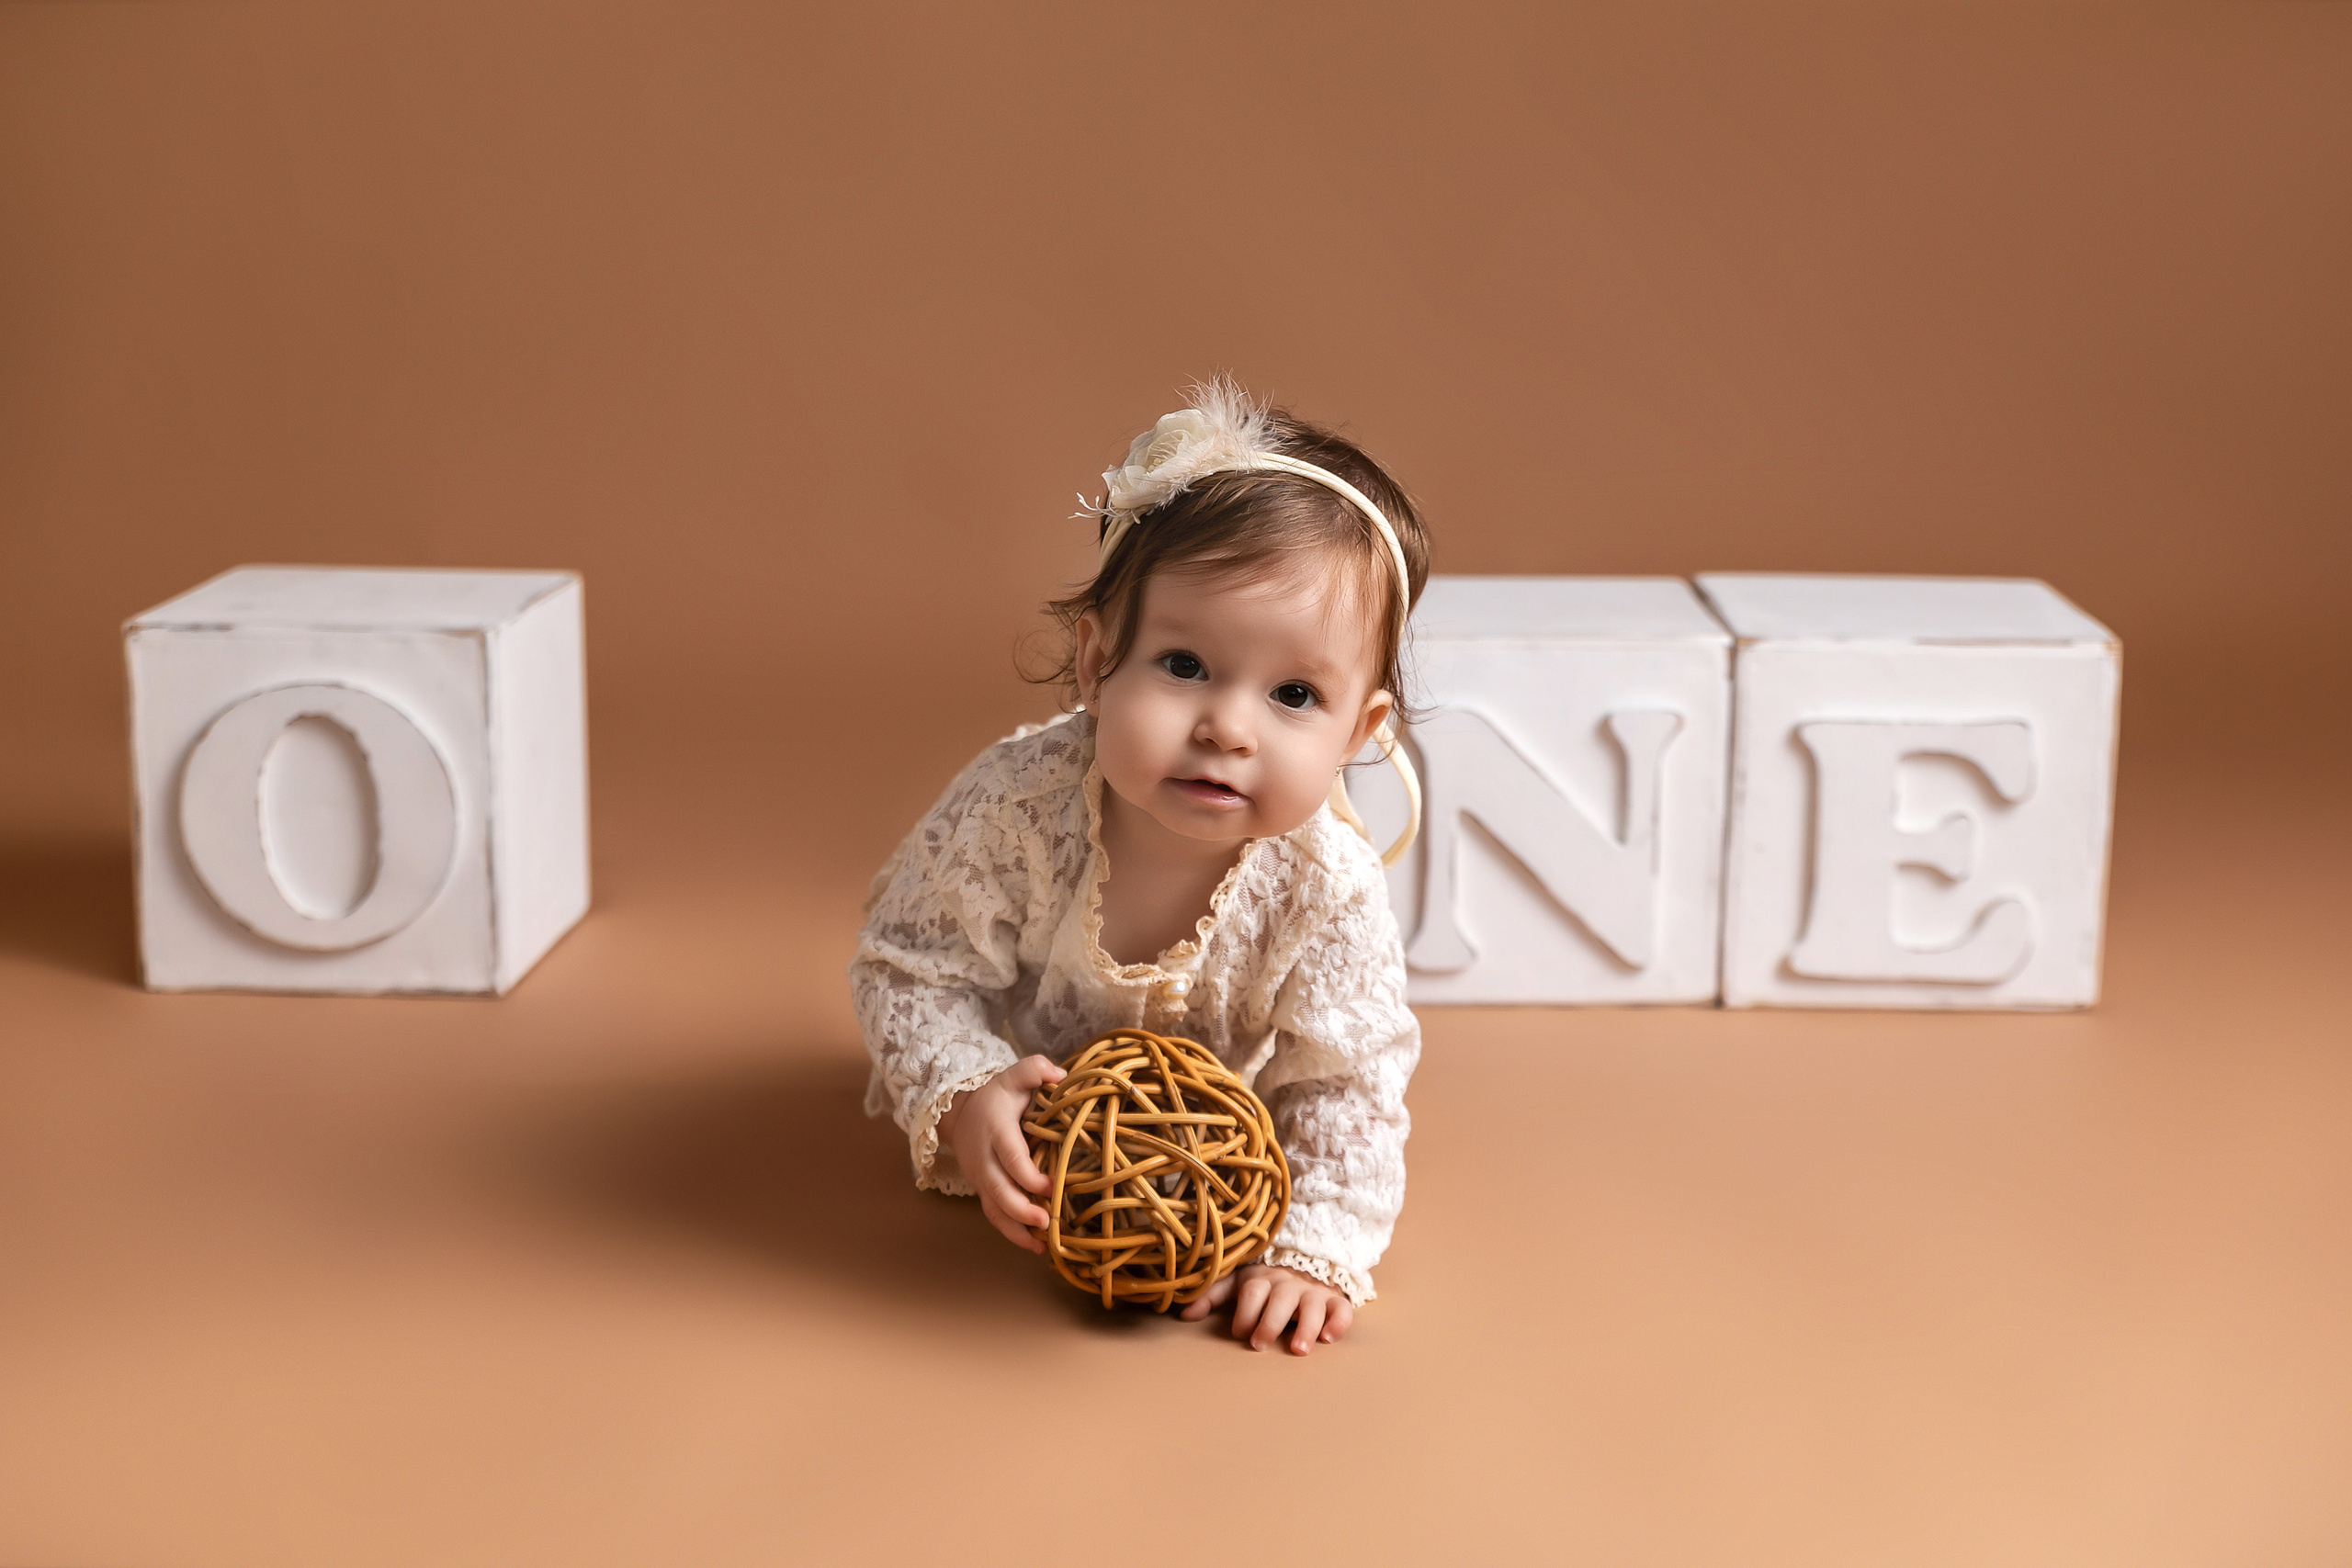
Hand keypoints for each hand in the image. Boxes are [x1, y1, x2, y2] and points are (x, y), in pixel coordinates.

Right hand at [934, 1055, 1064, 1252]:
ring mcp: (981, 1178)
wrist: (960, 1113)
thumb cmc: (997, 1097)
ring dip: (1016, 1228)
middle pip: (998, 1189)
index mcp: (996, 1131)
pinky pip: (994, 1216)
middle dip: (1021, 1209)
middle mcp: (984, 1158)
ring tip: (1042, 1243)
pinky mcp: (983, 1191)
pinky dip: (1011, 1234)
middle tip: (1047, 1220)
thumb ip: (1034, 1069)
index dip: (1028, 1175)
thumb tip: (1060, 1074)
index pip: (1010, 1157)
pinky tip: (1035, 1246)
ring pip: (993, 1209)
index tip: (1052, 1186)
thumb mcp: (1013, 1076)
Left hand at [1180, 1263, 1354, 1354]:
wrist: (1309, 1263)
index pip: (1253, 1291)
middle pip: (1281, 1298)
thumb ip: (1213, 1296)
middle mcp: (1289, 1284)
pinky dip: (1338, 1322)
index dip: (1245, 1311)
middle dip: (1270, 1321)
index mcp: (1264, 1279)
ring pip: (1312, 1305)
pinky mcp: (1335, 1301)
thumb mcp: (1239, 1282)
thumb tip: (1184, 1315)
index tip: (1239, 1333)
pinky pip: (1342, 1309)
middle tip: (1260, 1343)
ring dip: (1306, 1326)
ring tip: (1298, 1348)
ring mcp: (1314, 1292)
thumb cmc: (1268, 1282)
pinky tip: (1329, 1338)